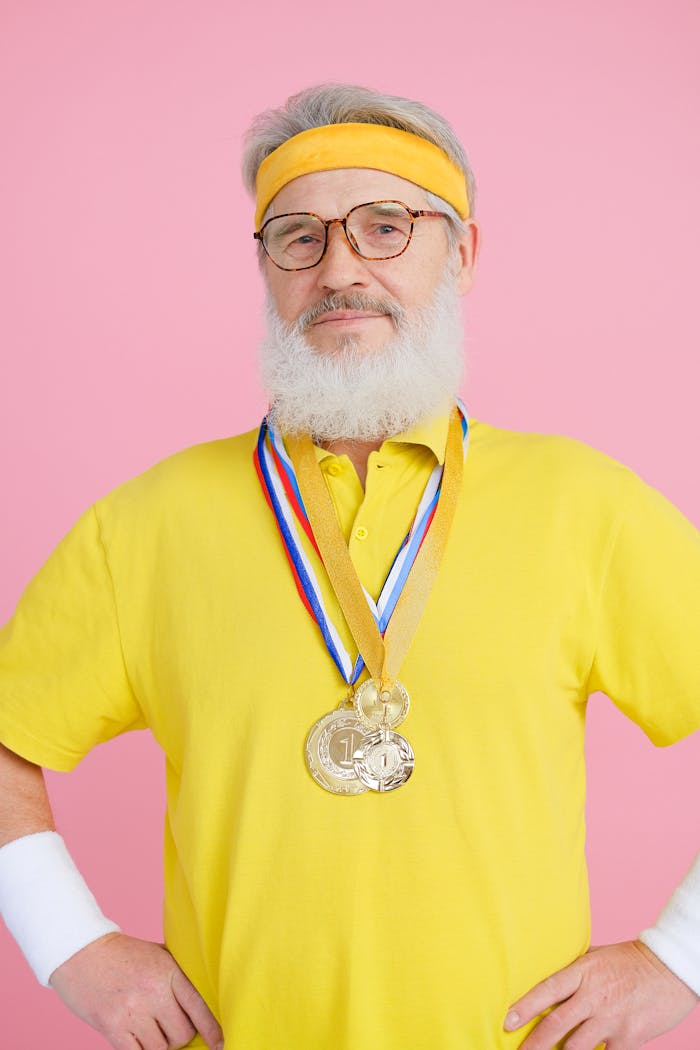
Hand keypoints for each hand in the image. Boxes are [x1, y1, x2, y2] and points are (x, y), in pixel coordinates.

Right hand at [49, 932, 223, 1049]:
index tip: (219, 1043)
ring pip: (161, 1048)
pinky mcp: (112, 1027)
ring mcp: (132, 1011)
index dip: (212, 1029)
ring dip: (159, 1045)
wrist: (80, 952)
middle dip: (179, 1036)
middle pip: (181, 1033)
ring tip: (150, 1030)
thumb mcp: (156, 954)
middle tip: (169, 1028)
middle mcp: (153, 991)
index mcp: (168, 970)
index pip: (198, 1006)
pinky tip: (139, 1043)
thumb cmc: (122, 954)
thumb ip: (178, 974)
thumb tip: (203, 996)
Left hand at [504, 940, 698, 1048]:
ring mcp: (612, 1019)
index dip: (525, 1007)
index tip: (507, 1021)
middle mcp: (595, 996)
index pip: (548, 990)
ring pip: (577, 1046)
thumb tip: (551, 976)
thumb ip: (575, 969)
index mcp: (584, 972)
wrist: (670, 969)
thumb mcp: (598, 956)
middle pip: (557, 1024)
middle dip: (534, 1043)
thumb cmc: (631, 960)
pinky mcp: (629, 1038)